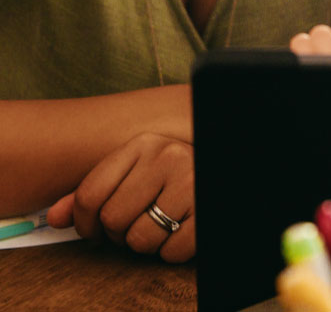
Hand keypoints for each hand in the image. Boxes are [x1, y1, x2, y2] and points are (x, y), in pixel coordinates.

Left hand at [47, 132, 194, 262]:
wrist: (212, 175)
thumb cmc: (168, 179)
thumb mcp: (131, 174)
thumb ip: (93, 194)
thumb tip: (53, 217)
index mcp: (143, 143)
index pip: (90, 194)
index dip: (85, 223)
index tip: (95, 229)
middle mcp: (167, 155)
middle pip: (113, 219)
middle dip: (119, 234)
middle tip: (136, 224)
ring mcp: (190, 180)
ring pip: (140, 239)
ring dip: (145, 244)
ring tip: (159, 225)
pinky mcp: (207, 208)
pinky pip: (172, 252)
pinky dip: (172, 251)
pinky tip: (180, 230)